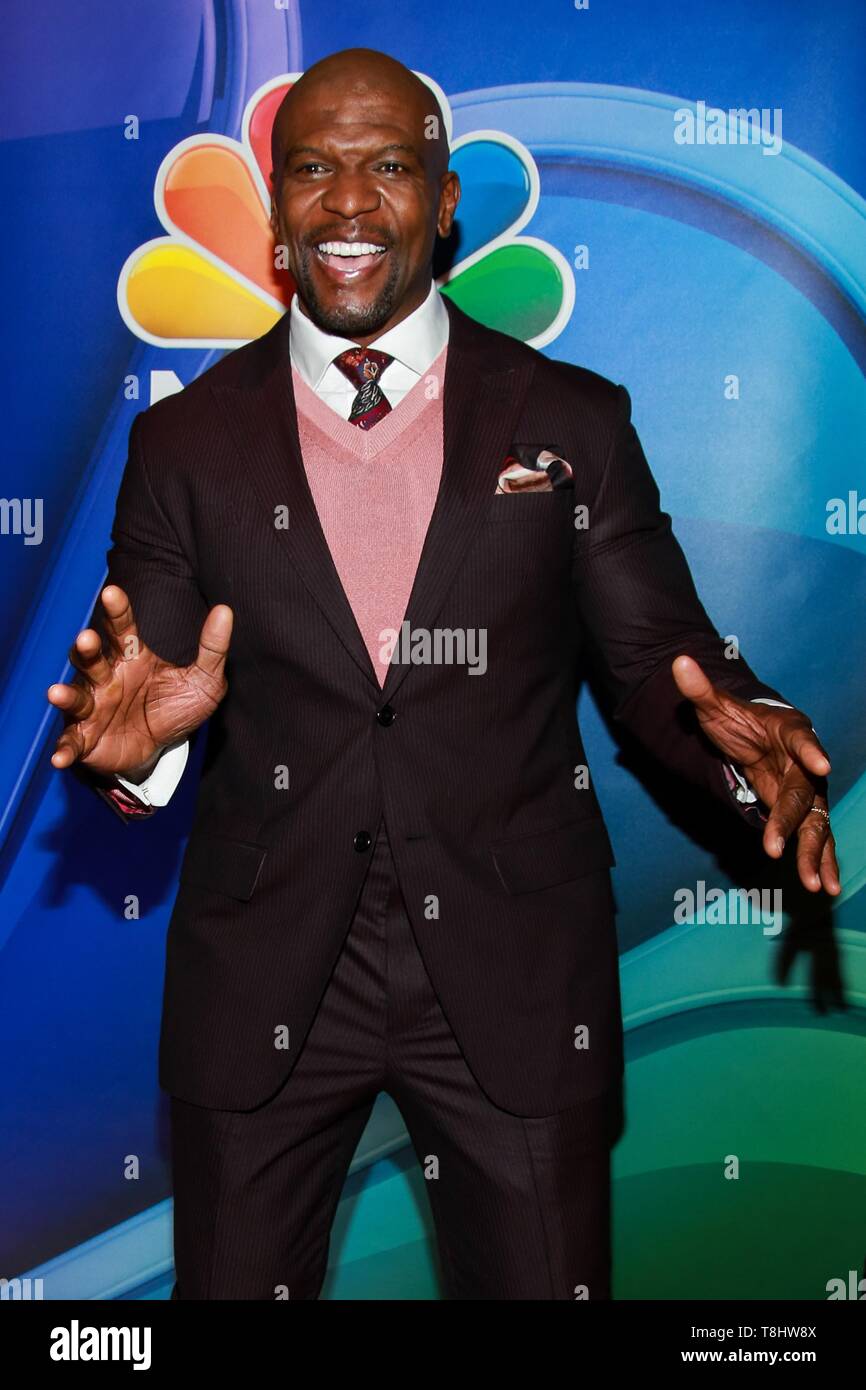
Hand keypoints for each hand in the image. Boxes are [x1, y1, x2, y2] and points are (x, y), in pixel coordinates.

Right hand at [47, 585, 231, 778]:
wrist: (162, 750)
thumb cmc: (175, 707)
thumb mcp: (204, 680)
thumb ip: (212, 648)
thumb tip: (225, 611)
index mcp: (132, 658)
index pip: (122, 628)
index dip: (117, 610)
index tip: (111, 592)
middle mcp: (107, 678)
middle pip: (91, 658)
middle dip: (86, 649)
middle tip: (86, 638)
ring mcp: (93, 708)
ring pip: (76, 697)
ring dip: (66, 696)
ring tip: (56, 693)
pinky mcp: (86, 739)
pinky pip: (71, 743)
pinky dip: (64, 749)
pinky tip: (60, 757)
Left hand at [672, 654, 839, 896]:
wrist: (756, 736)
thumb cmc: (737, 720)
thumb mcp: (714, 706)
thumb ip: (699, 688)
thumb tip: (678, 661)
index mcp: (790, 732)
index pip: (802, 740)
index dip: (811, 752)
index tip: (821, 765)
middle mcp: (806, 764)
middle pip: (804, 795)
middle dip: (793, 824)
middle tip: (777, 850)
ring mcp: (807, 791)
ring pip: (815, 824)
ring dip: (815, 854)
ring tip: (817, 885)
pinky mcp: (803, 812)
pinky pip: (814, 838)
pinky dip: (820, 861)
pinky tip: (824, 886)